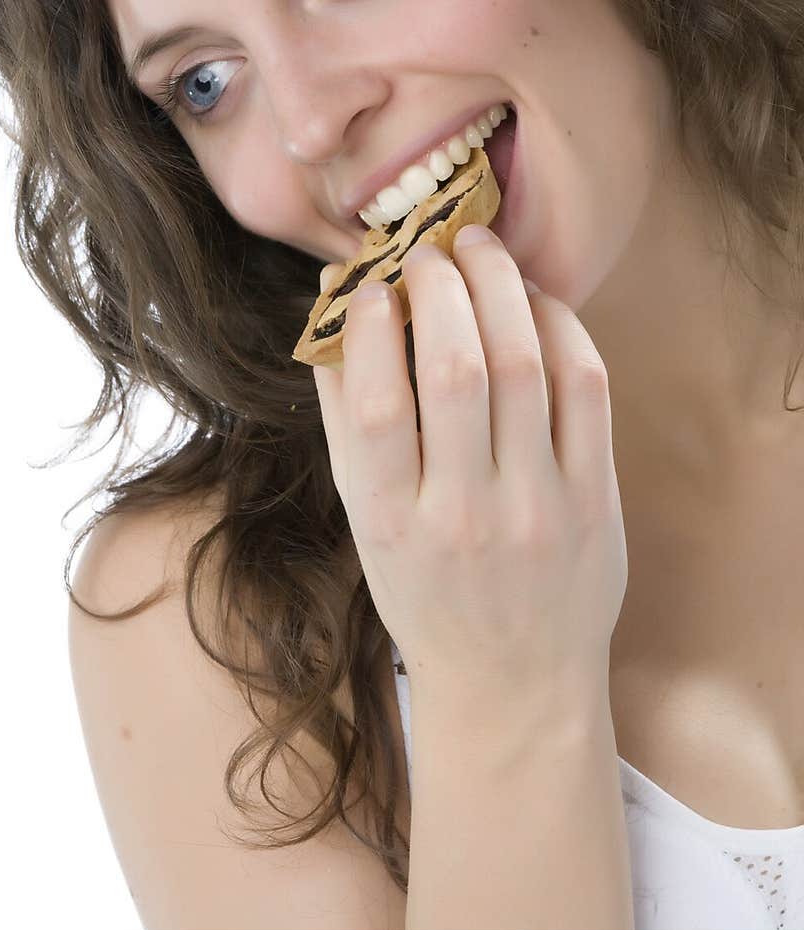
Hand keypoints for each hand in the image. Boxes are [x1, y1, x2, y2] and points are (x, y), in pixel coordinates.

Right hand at [312, 226, 627, 704]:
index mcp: (392, 521)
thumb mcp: (367, 518)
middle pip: (454, 368)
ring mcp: (537, 509)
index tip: (369, 282)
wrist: (513, 680)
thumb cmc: (425, 589)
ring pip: (523, 365)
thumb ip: (345, 415)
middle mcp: (464, 515)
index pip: (375, 402)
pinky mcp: (596, 500)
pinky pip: (584, 388)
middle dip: (438, 285)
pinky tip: (535, 301)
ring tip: (479, 249)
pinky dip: (560, 326)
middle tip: (429, 249)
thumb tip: (332, 302)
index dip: (369, 323)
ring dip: (499, 286)